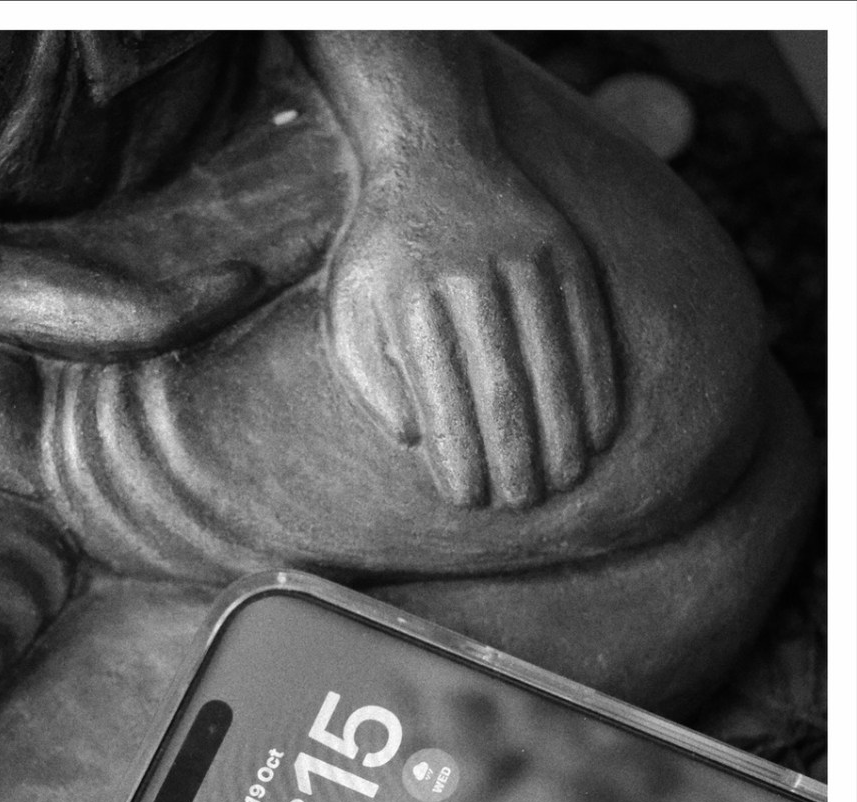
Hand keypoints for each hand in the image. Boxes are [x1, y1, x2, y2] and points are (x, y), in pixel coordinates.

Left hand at [323, 153, 619, 508]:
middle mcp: (471, 283)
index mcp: (412, 305)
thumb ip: (372, 380)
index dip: (460, 458)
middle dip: (517, 457)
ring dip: (565, 432)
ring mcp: (525, 264)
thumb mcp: (349, 312)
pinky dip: (597, 384)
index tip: (469, 501)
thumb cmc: (384, 255)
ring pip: (553, 365)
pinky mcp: (564, 253)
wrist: (432, 150)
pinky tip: (600, 429)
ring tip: (565, 479)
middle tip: (523, 502)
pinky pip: (588, 330)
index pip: (442, 402)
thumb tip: (415, 439)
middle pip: (503, 390)